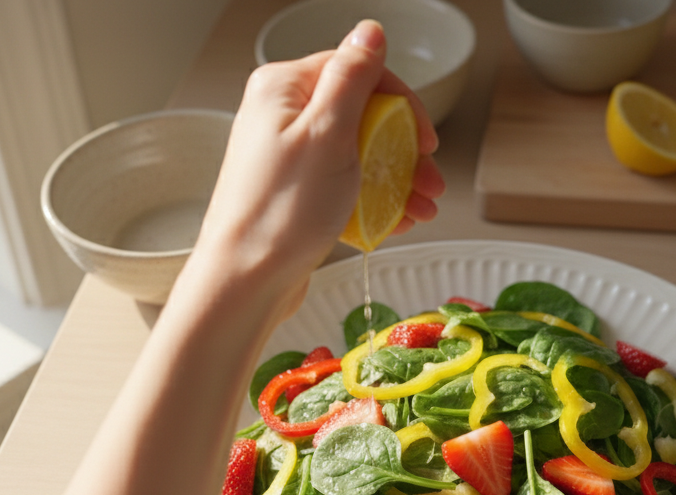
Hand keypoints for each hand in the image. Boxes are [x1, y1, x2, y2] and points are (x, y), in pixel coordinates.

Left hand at [191, 20, 443, 289]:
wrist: (246, 283)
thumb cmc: (279, 214)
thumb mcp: (328, 133)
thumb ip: (352, 77)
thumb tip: (370, 32)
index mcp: (283, 89)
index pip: (356, 70)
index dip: (400, 102)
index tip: (425, 137)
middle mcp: (279, 117)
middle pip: (361, 114)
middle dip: (403, 149)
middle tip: (429, 179)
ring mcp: (286, 157)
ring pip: (356, 153)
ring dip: (396, 179)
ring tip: (422, 208)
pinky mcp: (293, 193)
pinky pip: (342, 185)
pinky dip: (372, 201)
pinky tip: (396, 221)